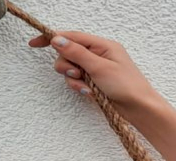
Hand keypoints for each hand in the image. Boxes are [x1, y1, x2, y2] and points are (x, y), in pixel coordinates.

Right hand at [28, 30, 164, 119]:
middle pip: (68, 53)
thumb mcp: (100, 67)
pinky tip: (89, 94)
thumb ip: (77, 53)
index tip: (34, 44)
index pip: (72, 36)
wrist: (140, 109)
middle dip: (67, 65)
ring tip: (86, 87)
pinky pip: (78, 81)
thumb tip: (57, 39)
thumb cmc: (127, 86)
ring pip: (71, 69)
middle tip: (77, 74)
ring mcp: (95, 69)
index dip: (52, 38)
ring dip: (73, 79)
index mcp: (102, 45)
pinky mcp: (94, 82)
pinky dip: (79, 87)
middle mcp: (98, 54)